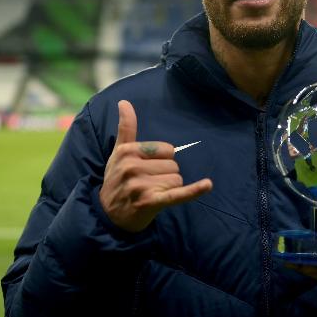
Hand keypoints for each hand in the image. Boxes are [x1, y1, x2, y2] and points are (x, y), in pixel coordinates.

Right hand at [99, 100, 212, 232]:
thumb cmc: (117, 180)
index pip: (167, 149)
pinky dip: (194, 190)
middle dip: (166, 175)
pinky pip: (178, 194)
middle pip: (173, 165)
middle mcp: (132, 167)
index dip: (162, 160)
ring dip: (169, 188)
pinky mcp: (151, 202)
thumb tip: (124, 102)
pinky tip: (207, 185)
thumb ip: (126, 128)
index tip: (147, 169)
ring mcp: (141, 186)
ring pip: (177, 180)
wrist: (108, 215)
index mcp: (127, 152)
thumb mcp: (118, 153)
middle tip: (148, 184)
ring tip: (151, 193)